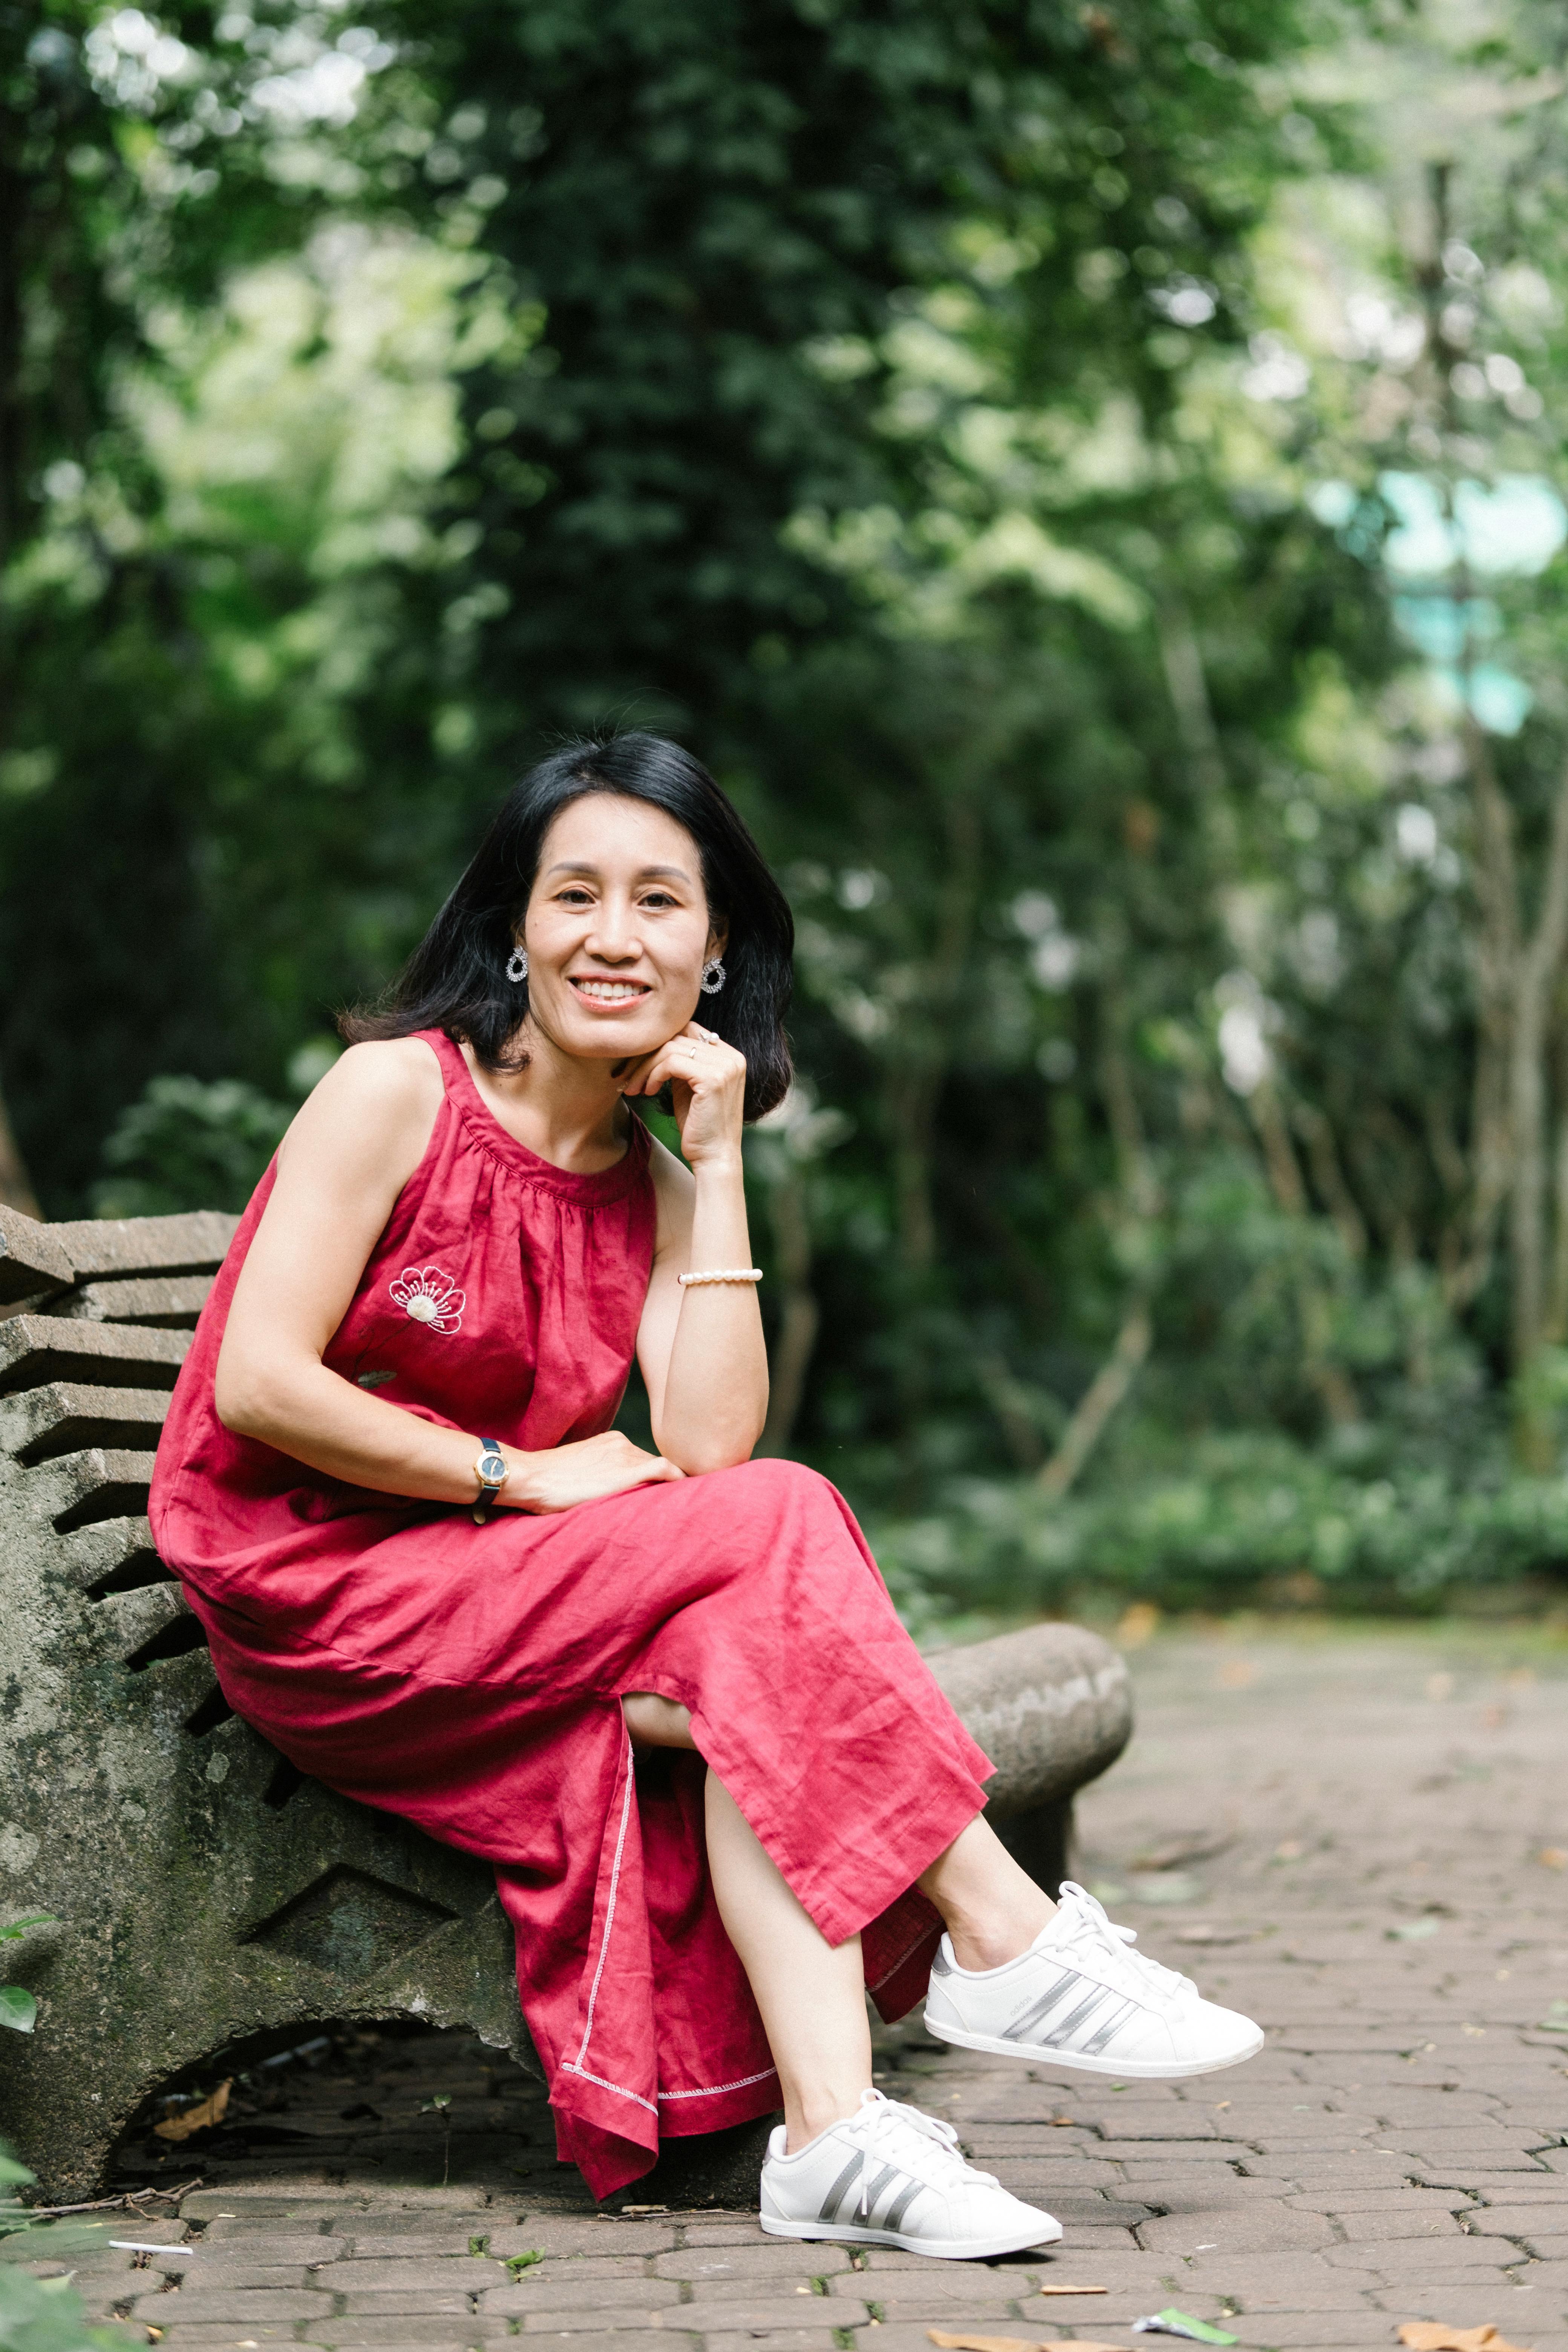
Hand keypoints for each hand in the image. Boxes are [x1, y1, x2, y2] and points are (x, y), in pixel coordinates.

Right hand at [504, 1430, 684, 1513]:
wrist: (532, 1477)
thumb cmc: (547, 1482)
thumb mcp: (580, 1472)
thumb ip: (601, 1476)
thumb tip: (612, 1494)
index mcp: (611, 1442)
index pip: (643, 1460)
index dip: (654, 1478)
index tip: (660, 1494)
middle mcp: (622, 1444)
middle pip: (653, 1465)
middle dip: (661, 1484)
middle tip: (671, 1506)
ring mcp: (625, 1454)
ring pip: (659, 1468)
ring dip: (665, 1487)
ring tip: (672, 1509)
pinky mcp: (628, 1469)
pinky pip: (663, 1470)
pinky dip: (676, 1480)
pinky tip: (682, 1496)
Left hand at [624, 1021, 746, 1169]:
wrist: (713, 1158)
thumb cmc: (698, 1126)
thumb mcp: (689, 1087)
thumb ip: (681, 1062)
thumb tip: (652, 1041)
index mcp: (729, 1055)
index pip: (688, 1030)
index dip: (659, 1043)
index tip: (637, 1063)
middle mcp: (731, 1057)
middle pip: (678, 1035)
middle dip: (646, 1053)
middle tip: (626, 1074)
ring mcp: (725, 1066)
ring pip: (671, 1048)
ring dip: (645, 1067)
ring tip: (634, 1087)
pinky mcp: (713, 1079)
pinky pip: (671, 1063)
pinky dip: (653, 1074)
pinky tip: (648, 1092)